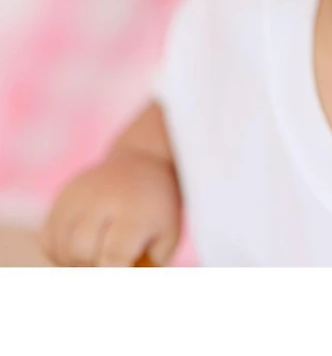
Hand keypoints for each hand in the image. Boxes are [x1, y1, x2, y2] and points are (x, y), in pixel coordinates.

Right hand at [40, 147, 181, 266]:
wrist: (141, 162)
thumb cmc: (156, 209)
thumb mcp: (166, 236)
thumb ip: (147, 268)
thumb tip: (122, 287)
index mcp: (134, 211)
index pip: (113, 254)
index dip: (110, 275)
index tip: (114, 277)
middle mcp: (102, 200)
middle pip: (81, 250)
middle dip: (93, 266)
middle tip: (110, 261)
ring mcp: (78, 196)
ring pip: (61, 247)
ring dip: (75, 262)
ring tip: (98, 252)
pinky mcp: (62, 197)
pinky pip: (48, 239)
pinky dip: (60, 252)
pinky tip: (81, 245)